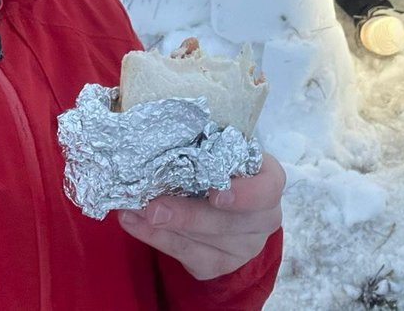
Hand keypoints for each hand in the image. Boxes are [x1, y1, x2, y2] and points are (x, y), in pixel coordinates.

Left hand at [118, 152, 284, 279]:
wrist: (227, 205)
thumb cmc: (222, 166)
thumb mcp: (222, 151)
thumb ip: (204, 149)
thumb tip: (162, 138)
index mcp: (268, 182)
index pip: (268, 189)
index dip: (245, 194)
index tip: (216, 192)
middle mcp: (263, 219)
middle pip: (229, 223)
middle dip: (188, 215)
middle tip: (155, 205)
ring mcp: (243, 246)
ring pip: (205, 243)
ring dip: (164, 228)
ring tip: (135, 210)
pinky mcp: (219, 264)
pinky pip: (187, 256)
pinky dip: (157, 239)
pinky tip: (134, 222)